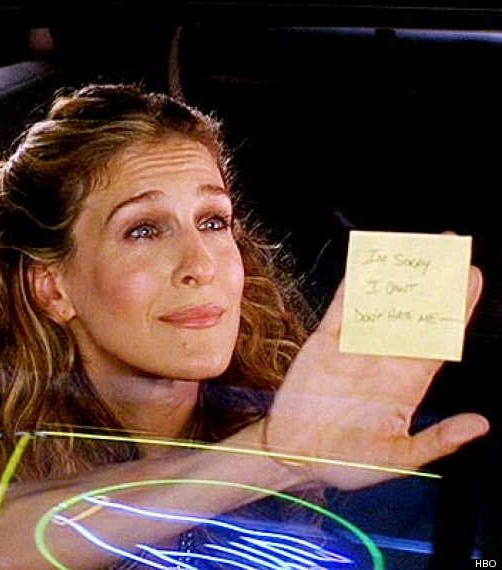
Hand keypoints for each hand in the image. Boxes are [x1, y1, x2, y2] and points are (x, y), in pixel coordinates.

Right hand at [265, 266, 488, 489]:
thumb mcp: (398, 460)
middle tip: (451, 246)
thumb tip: (481, 424)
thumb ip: (437, 441)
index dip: (458, 308)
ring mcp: (354, 347)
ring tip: (417, 246)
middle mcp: (384, 358)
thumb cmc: (347, 463)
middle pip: (414, 311)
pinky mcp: (325, 341)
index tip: (474, 276)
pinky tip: (367, 262)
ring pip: (381, 302)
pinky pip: (342, 306)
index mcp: (407, 383)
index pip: (439, 338)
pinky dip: (354, 283)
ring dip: (398, 275)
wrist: (295, 456)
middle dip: (434, 281)